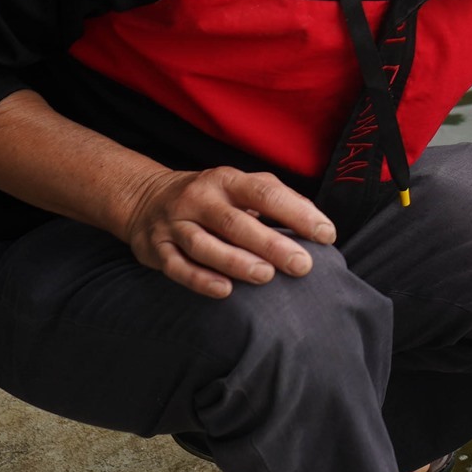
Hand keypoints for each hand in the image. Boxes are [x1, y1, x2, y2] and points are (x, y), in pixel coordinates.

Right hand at [117, 166, 336, 298]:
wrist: (146, 199)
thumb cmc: (212, 198)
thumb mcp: (241, 186)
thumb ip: (278, 198)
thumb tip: (317, 220)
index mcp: (227, 181)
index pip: (266, 193)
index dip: (298, 214)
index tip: (326, 235)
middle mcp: (199, 199)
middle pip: (236, 222)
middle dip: (271, 244)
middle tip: (302, 265)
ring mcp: (175, 224)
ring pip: (205, 245)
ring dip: (237, 262)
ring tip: (266, 276)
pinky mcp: (157, 249)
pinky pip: (178, 267)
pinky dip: (201, 280)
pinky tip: (225, 290)